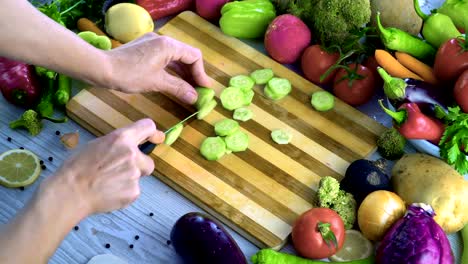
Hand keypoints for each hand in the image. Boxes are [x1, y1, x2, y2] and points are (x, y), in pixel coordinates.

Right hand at [48, 119, 163, 216]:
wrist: (71, 192)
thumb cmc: (77, 167)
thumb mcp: (96, 145)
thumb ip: (116, 144)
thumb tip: (127, 146)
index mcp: (122, 138)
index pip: (147, 127)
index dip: (152, 133)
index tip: (156, 138)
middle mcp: (132, 154)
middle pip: (148, 161)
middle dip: (138, 166)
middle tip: (119, 171)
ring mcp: (134, 174)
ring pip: (139, 176)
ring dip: (129, 179)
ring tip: (108, 183)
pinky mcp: (134, 191)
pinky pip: (133, 191)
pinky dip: (124, 193)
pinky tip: (108, 193)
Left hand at [105, 33, 210, 103]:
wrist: (101, 68)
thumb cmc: (130, 75)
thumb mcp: (157, 82)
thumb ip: (178, 88)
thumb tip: (195, 97)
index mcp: (168, 45)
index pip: (194, 56)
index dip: (201, 73)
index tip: (204, 88)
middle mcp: (162, 40)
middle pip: (186, 55)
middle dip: (193, 73)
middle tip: (198, 90)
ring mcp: (152, 44)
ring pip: (175, 57)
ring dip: (183, 72)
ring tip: (188, 89)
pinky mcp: (144, 49)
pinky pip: (164, 58)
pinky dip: (172, 70)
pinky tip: (173, 82)